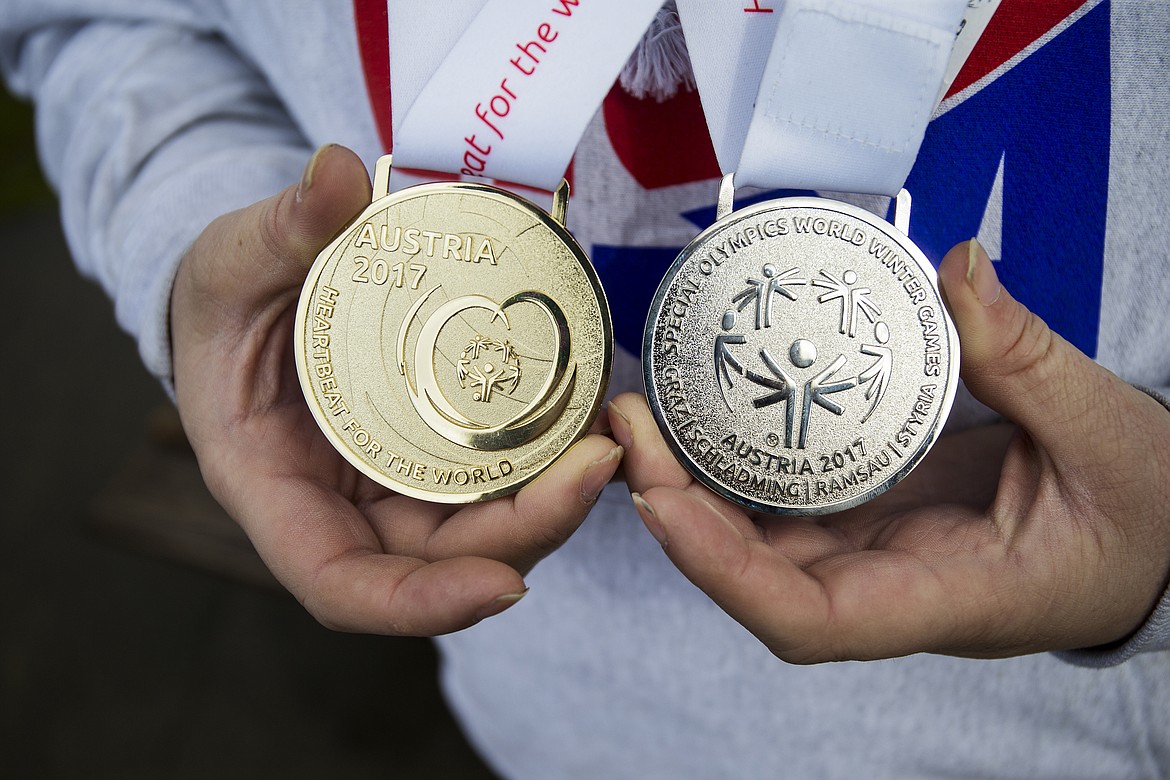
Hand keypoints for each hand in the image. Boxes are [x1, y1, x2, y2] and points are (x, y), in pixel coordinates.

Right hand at [170, 145, 621, 634]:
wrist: (258, 289)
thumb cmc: (226, 292)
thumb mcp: (234, 256)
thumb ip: (282, 226)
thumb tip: (336, 173)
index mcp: (272, 486)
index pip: (340, 583)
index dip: (420, 604)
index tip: (502, 585)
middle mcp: (340, 506)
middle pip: (441, 562)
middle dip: (526, 532)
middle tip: (599, 463)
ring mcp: (393, 485)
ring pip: (482, 530)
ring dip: (553, 501)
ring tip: (610, 438)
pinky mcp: (433, 455)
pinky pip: (495, 480)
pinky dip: (544, 463)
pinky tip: (588, 417)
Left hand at [612, 240, 1169, 662]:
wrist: (1155, 536)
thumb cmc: (1142, 513)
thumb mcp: (1106, 434)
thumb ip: (1028, 358)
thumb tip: (961, 271)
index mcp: (948, 596)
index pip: (810, 619)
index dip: (724, 574)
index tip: (665, 503)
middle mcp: (889, 585)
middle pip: (753, 575)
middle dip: (676, 509)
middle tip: (629, 421)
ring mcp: (873, 551)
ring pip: (756, 539)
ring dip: (689, 484)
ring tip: (644, 409)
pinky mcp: (872, 512)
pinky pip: (785, 500)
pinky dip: (734, 463)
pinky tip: (702, 409)